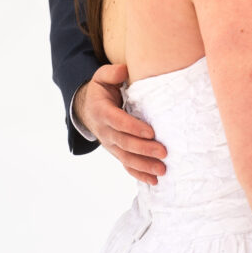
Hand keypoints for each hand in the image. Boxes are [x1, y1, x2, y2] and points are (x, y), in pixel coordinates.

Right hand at [74, 64, 166, 184]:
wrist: (87, 109)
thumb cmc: (101, 90)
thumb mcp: (102, 77)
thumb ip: (111, 73)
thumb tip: (123, 71)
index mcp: (102, 112)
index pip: (118, 122)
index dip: (133, 127)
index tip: (151, 131)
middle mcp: (104, 131)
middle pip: (124, 143)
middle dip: (144, 149)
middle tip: (163, 152)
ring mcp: (110, 144)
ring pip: (126, 158)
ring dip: (144, 166)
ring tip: (162, 170)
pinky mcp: (116, 151)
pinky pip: (126, 165)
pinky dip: (139, 174)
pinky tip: (154, 181)